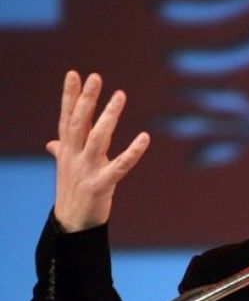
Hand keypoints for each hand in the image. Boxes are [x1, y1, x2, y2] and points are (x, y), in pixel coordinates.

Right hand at [46, 71, 149, 231]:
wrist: (71, 226)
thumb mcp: (65, 169)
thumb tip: (51, 142)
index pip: (67, 118)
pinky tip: (145, 137)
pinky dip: (133, 151)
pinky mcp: (101, 185)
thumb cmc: (72, 193)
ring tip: (119, 95)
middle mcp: (73, 157)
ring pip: (98, 138)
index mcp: (66, 151)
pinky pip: (121, 165)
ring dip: (108, 116)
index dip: (69, 96)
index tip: (74, 74)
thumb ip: (61, 151)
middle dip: (86, 99)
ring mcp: (86, 170)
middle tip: (96, 77)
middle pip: (79, 123)